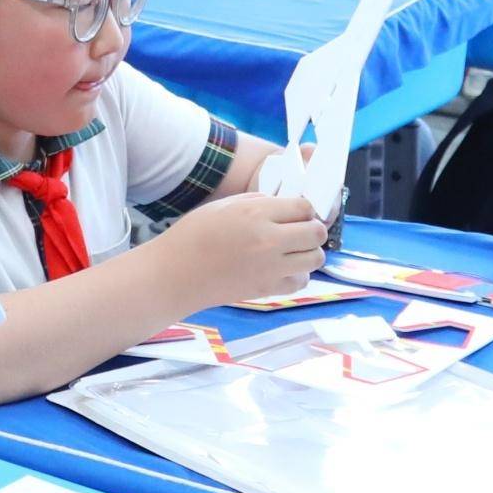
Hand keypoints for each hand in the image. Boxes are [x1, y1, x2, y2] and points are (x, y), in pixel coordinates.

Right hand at [163, 188, 328, 306]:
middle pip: (316, 233)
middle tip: (300, 229)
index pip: (305, 208)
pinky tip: (284, 268)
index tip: (298, 212)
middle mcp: (269, 240)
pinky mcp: (267, 289)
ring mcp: (271, 267)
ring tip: (293, 249)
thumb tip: (284, 206)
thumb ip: (258, 202)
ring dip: (310, 252)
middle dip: (313, 229)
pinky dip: (298, 274)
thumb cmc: (194, 235)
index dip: (305, 208)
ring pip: (316, 258)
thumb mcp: (224, 205)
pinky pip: (301, 281)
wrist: (176, 274)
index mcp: (257, 213)